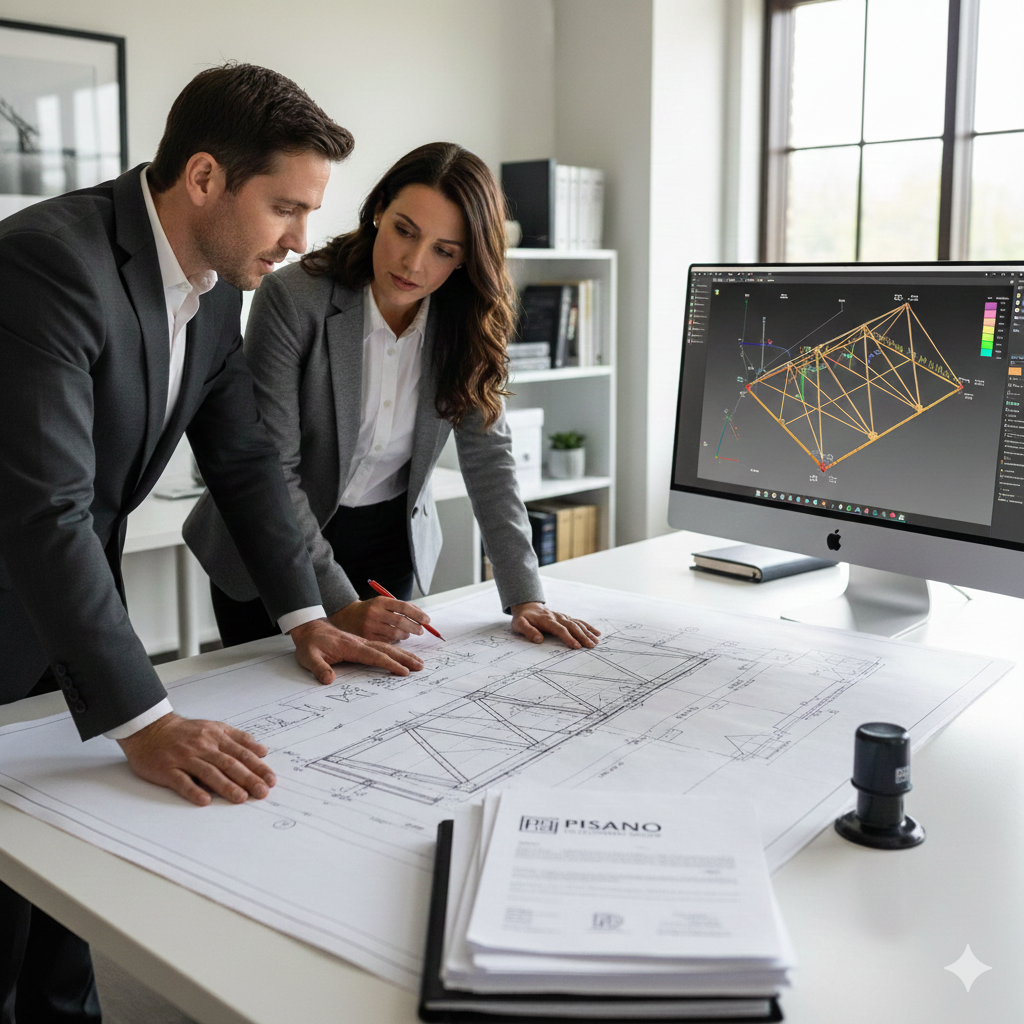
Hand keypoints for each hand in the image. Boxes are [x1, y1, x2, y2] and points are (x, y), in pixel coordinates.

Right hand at [117, 712, 274, 806]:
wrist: (150, 729)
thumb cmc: (185, 732)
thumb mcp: (215, 728)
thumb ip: (239, 738)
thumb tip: (262, 750)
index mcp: (216, 737)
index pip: (241, 753)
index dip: (257, 767)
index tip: (270, 779)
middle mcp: (203, 746)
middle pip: (229, 763)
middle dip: (248, 778)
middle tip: (262, 792)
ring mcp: (184, 758)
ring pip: (209, 772)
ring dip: (226, 786)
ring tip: (241, 798)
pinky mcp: (167, 769)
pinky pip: (181, 781)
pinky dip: (193, 790)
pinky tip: (205, 800)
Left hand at [289, 617, 423, 684]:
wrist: (309, 629)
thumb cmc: (310, 644)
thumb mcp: (309, 657)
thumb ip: (319, 668)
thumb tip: (328, 680)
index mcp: (350, 646)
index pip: (374, 656)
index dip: (389, 664)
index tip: (403, 672)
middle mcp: (360, 643)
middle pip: (387, 650)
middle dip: (405, 658)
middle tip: (420, 666)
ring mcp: (362, 642)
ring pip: (387, 647)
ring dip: (403, 654)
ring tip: (418, 662)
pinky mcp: (361, 643)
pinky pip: (382, 646)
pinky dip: (395, 651)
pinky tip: (402, 656)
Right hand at [329, 596, 430, 642]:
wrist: (346, 615)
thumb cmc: (372, 609)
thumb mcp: (384, 602)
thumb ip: (402, 607)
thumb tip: (422, 615)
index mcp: (380, 601)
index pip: (403, 607)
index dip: (418, 614)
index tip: (427, 620)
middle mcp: (374, 613)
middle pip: (400, 621)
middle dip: (414, 627)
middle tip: (421, 631)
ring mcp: (369, 626)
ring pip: (395, 633)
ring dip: (406, 635)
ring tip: (408, 634)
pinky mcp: (367, 637)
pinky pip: (387, 641)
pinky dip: (395, 641)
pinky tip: (397, 638)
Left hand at [510, 603, 600, 648]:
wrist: (527, 606)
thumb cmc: (523, 618)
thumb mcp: (519, 624)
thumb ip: (527, 631)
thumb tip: (538, 640)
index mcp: (547, 620)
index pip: (560, 629)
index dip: (568, 637)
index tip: (576, 646)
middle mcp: (557, 617)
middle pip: (572, 626)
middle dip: (582, 636)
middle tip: (591, 646)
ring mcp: (563, 616)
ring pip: (577, 624)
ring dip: (587, 632)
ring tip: (596, 642)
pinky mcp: (566, 617)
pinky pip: (579, 621)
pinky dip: (588, 627)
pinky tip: (596, 633)